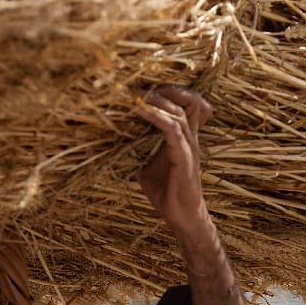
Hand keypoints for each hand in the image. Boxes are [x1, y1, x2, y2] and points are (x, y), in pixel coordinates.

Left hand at [134, 86, 215, 249]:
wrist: (181, 218)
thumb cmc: (166, 193)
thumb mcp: (146, 167)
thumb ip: (138, 152)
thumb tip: (113, 144)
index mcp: (185, 137)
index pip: (189, 104)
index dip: (172, 91)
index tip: (146, 86)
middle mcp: (191, 138)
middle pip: (192, 101)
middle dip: (169, 89)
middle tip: (142, 86)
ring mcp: (190, 147)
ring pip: (181, 112)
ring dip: (158, 100)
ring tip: (137, 94)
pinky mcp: (185, 158)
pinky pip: (173, 131)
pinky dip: (157, 117)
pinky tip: (140, 111)